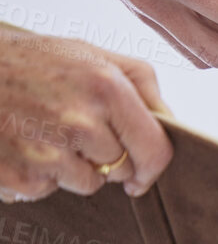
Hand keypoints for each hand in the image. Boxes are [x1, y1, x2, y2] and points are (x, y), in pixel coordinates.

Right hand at [0, 25, 173, 198]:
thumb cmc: (29, 61)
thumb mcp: (88, 53)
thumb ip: (140, 82)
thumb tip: (171, 123)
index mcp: (106, 88)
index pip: (155, 148)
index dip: (153, 166)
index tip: (144, 173)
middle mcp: (80, 121)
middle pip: (122, 169)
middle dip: (106, 158)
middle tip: (72, 131)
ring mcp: (48, 152)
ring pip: (88, 183)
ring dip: (72, 168)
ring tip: (43, 133)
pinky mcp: (22, 176)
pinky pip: (50, 190)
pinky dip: (39, 175)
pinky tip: (21, 146)